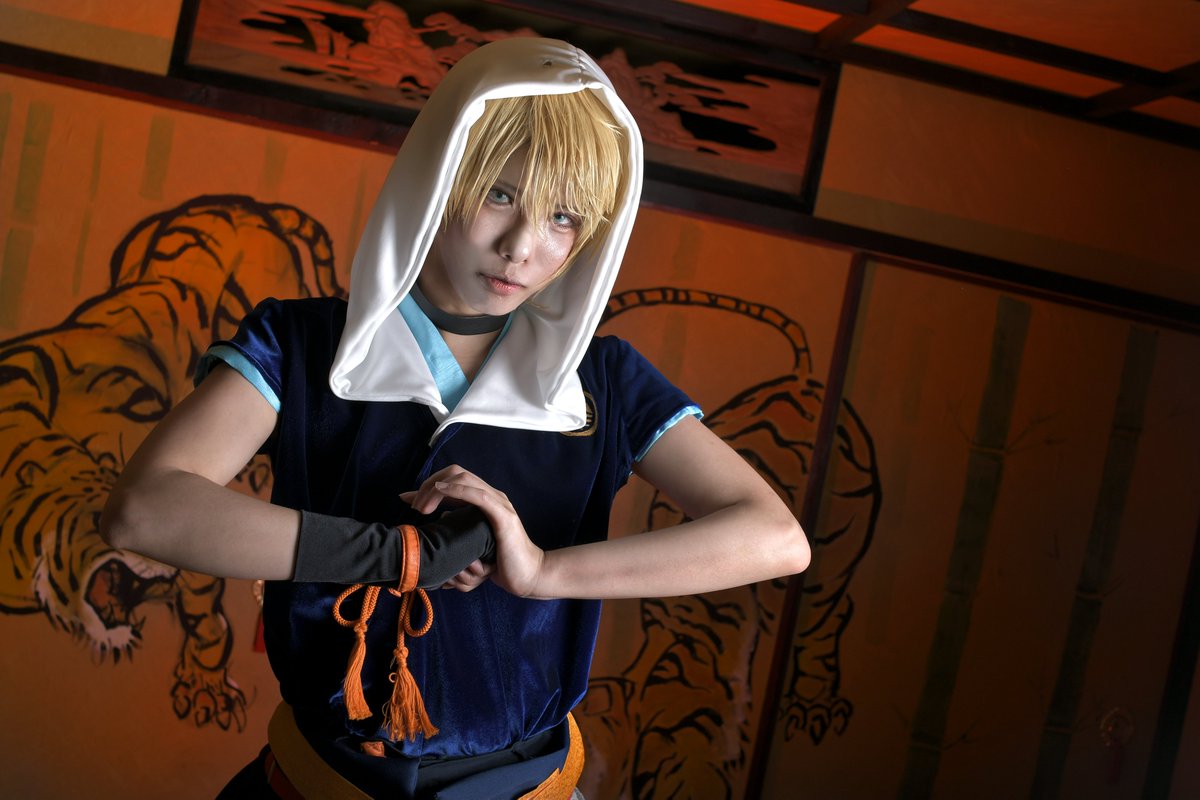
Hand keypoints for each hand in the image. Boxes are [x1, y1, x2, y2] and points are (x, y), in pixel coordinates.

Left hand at [400, 465, 544, 596]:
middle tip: (413, 506)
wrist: (526, 575)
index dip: (427, 485)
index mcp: (483, 499)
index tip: (405, 499)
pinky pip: (478, 495)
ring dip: (437, 489)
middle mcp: (491, 496)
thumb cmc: (498, 561)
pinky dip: (457, 490)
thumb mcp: (470, 543)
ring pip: (464, 479)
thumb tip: (435, 526)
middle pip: (454, 473)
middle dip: (429, 485)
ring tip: (421, 507)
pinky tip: (441, 492)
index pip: (452, 479)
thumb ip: (455, 531)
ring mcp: (498, 503)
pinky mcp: (503, 516)